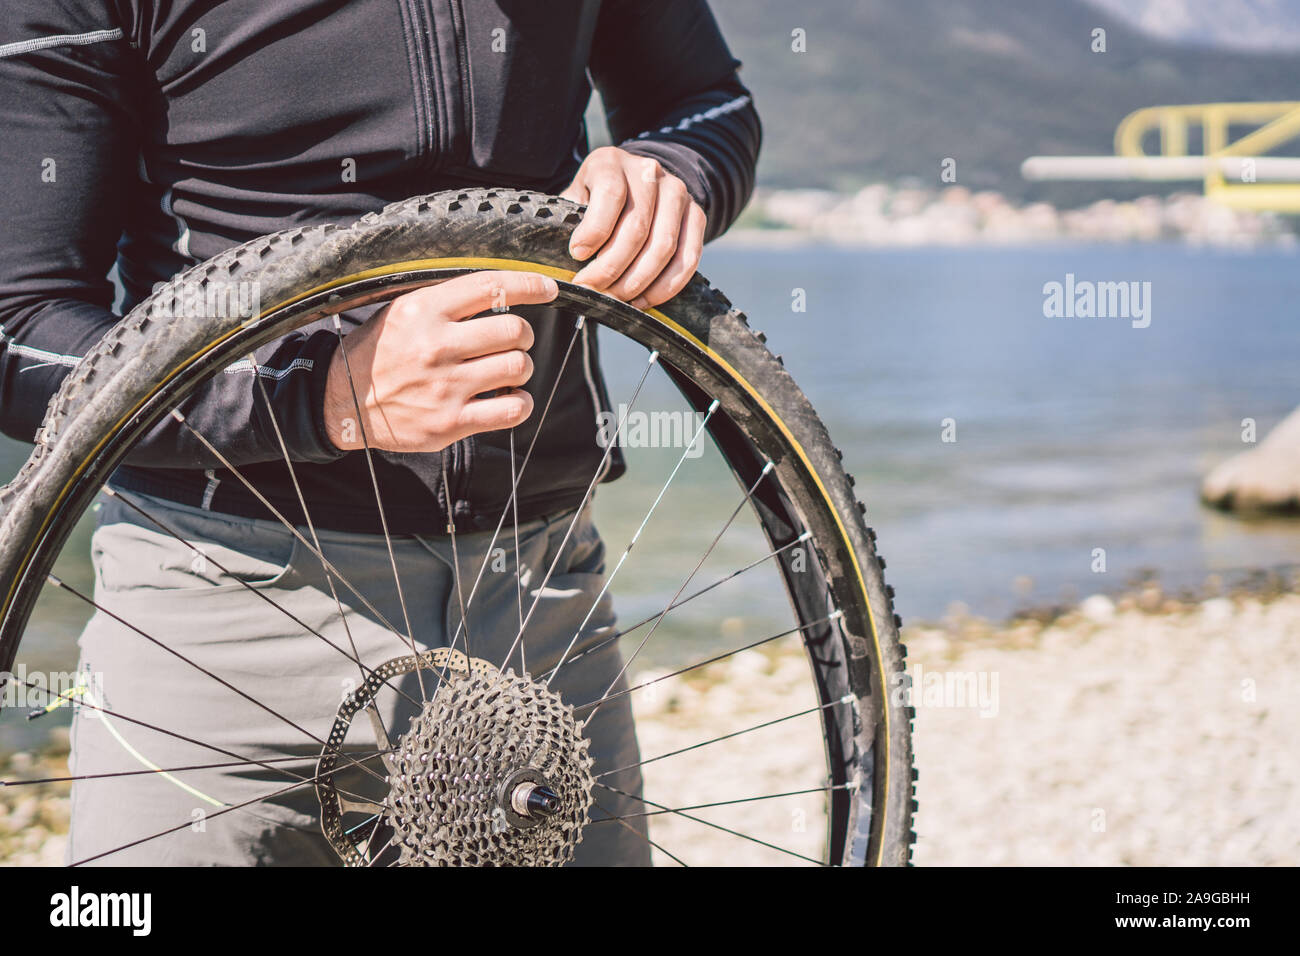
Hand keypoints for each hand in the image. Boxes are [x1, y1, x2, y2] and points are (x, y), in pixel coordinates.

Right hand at [323, 270, 557, 452]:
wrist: (343, 401)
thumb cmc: (382, 352)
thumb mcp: (404, 311)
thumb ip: (448, 301)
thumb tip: (503, 290)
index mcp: (424, 311)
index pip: (491, 287)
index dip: (530, 286)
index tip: (548, 289)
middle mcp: (437, 347)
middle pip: (515, 330)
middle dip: (523, 335)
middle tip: (512, 341)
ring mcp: (446, 387)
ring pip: (519, 367)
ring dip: (521, 367)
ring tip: (506, 370)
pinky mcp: (452, 423)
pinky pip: (513, 410)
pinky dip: (521, 402)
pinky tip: (509, 398)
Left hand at [561, 146, 705, 308]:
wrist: (638, 182)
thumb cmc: (596, 198)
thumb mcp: (577, 196)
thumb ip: (569, 220)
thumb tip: (558, 260)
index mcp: (611, 162)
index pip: (610, 195)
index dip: (594, 230)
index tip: (577, 256)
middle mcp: (649, 172)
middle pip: (636, 228)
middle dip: (611, 268)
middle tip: (592, 290)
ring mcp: (677, 192)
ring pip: (663, 247)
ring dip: (637, 282)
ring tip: (616, 299)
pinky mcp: (697, 215)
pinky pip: (688, 259)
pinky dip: (665, 286)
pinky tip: (643, 300)